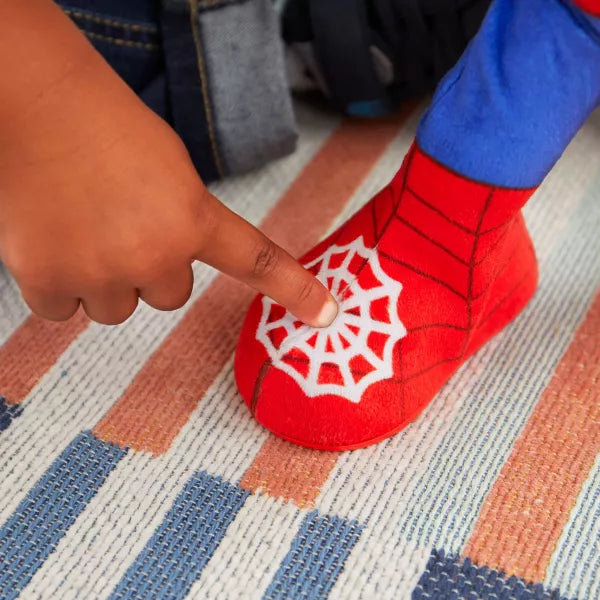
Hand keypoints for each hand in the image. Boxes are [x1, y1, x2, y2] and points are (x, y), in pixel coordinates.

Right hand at [0, 0, 336, 326]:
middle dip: (147, 269)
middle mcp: (155, 254)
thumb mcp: (169, 170)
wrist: (31, 104)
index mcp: (192, 218)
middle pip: (167, 295)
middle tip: (117, 223)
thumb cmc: (102, 124)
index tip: (324, 313)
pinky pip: (65, 310)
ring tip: (79, 226)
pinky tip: (49, 240)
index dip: (293, 289)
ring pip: (116, 308)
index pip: (256, 260)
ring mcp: (102, 273)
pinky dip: (56, 285)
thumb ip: (183, 221)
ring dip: (101, 280)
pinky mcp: (48, 282)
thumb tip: (170, 262)